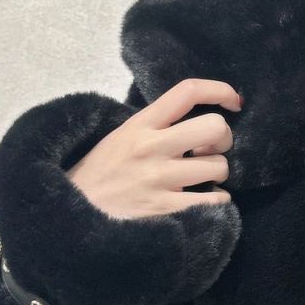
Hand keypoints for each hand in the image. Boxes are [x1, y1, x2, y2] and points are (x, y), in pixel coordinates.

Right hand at [64, 78, 242, 219]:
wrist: (70, 213)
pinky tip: (204, 201)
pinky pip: (215, 201)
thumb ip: (154, 124)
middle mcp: (151, 148)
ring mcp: (159, 180)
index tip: (233, 101)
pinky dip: (218, 202)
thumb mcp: (119, 136)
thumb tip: (194, 116)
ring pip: (219, 166)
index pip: (188, 91)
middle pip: (215, 127)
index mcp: (140, 124)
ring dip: (218, 174)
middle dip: (223, 139)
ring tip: (202, 180)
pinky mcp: (165, 211)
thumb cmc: (98, 174)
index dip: (219, 90)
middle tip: (211, 149)